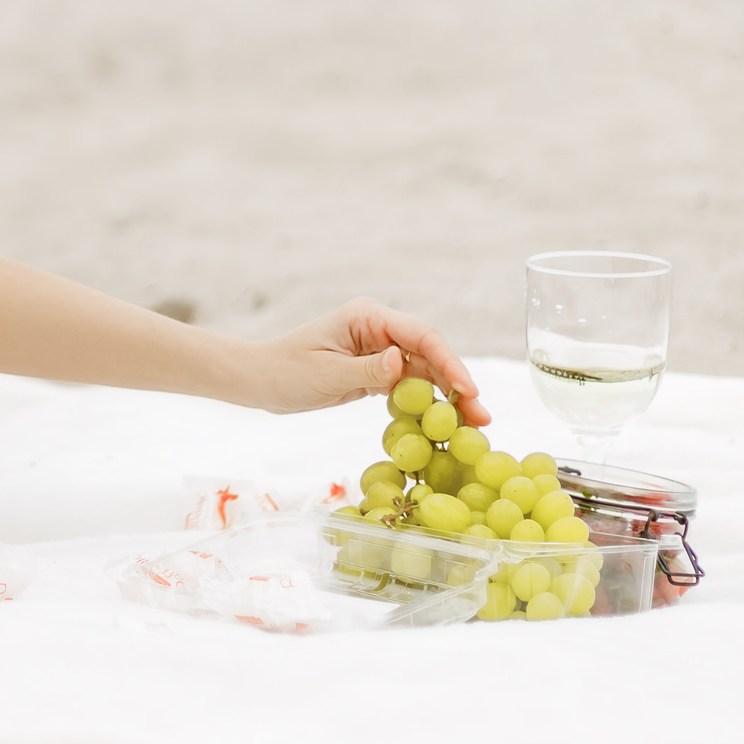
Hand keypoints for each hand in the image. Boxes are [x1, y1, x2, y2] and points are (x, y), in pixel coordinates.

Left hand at [254, 298, 486, 424]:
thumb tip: (401, 364)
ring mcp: (380, 349)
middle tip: (482, 418)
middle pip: (431, 354)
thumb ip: (368, 370)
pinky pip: (411, 386)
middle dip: (458, 386)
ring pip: (425, 373)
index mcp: (368, 316)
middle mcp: (379, 328)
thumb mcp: (327, 374)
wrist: (261, 380)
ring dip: (448, 399)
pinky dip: (427, 405)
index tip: (468, 390)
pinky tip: (443, 425)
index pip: (421, 336)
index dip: (450, 362)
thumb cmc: (287, 371)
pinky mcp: (377, 370)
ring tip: (473, 427)